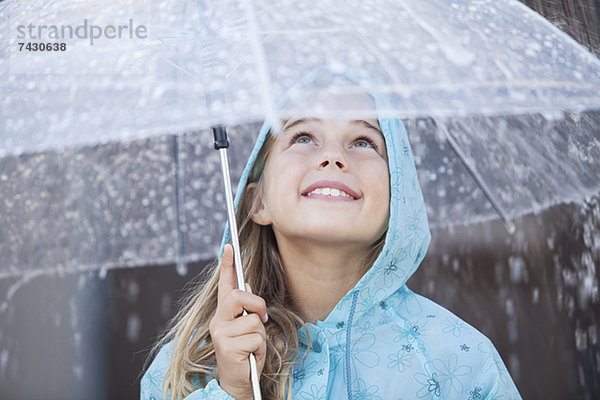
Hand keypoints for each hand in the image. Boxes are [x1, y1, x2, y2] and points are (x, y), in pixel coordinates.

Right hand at [209, 244, 267, 398]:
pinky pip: (255, 337)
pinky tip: (251, 356)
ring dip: (260, 334)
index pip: (225, 284)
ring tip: (254, 347)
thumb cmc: (246, 355)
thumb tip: (250, 294)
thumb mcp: (248, 330)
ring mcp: (220, 333)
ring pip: (252, 320)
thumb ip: (247, 312)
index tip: (230, 246)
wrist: (239, 382)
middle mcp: (218, 320)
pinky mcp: (226, 347)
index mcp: (224, 314)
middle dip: (256, 305)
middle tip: (262, 319)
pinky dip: (260, 347)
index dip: (227, 265)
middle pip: (238, 296)